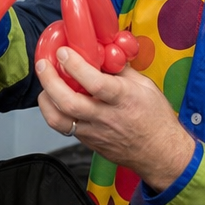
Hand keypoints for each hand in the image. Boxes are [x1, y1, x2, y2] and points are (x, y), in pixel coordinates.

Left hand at [35, 47, 195, 192]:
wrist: (160, 153)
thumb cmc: (156, 119)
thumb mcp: (145, 86)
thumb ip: (121, 70)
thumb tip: (102, 52)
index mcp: (124, 99)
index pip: (95, 83)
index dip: (75, 66)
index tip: (64, 52)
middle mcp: (106, 117)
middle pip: (69, 102)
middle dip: (50, 81)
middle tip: (43, 65)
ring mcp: (95, 132)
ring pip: (59, 120)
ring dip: (45, 100)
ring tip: (44, 84)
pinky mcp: (88, 142)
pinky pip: (64, 128)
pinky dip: (54, 112)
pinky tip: (53, 100)